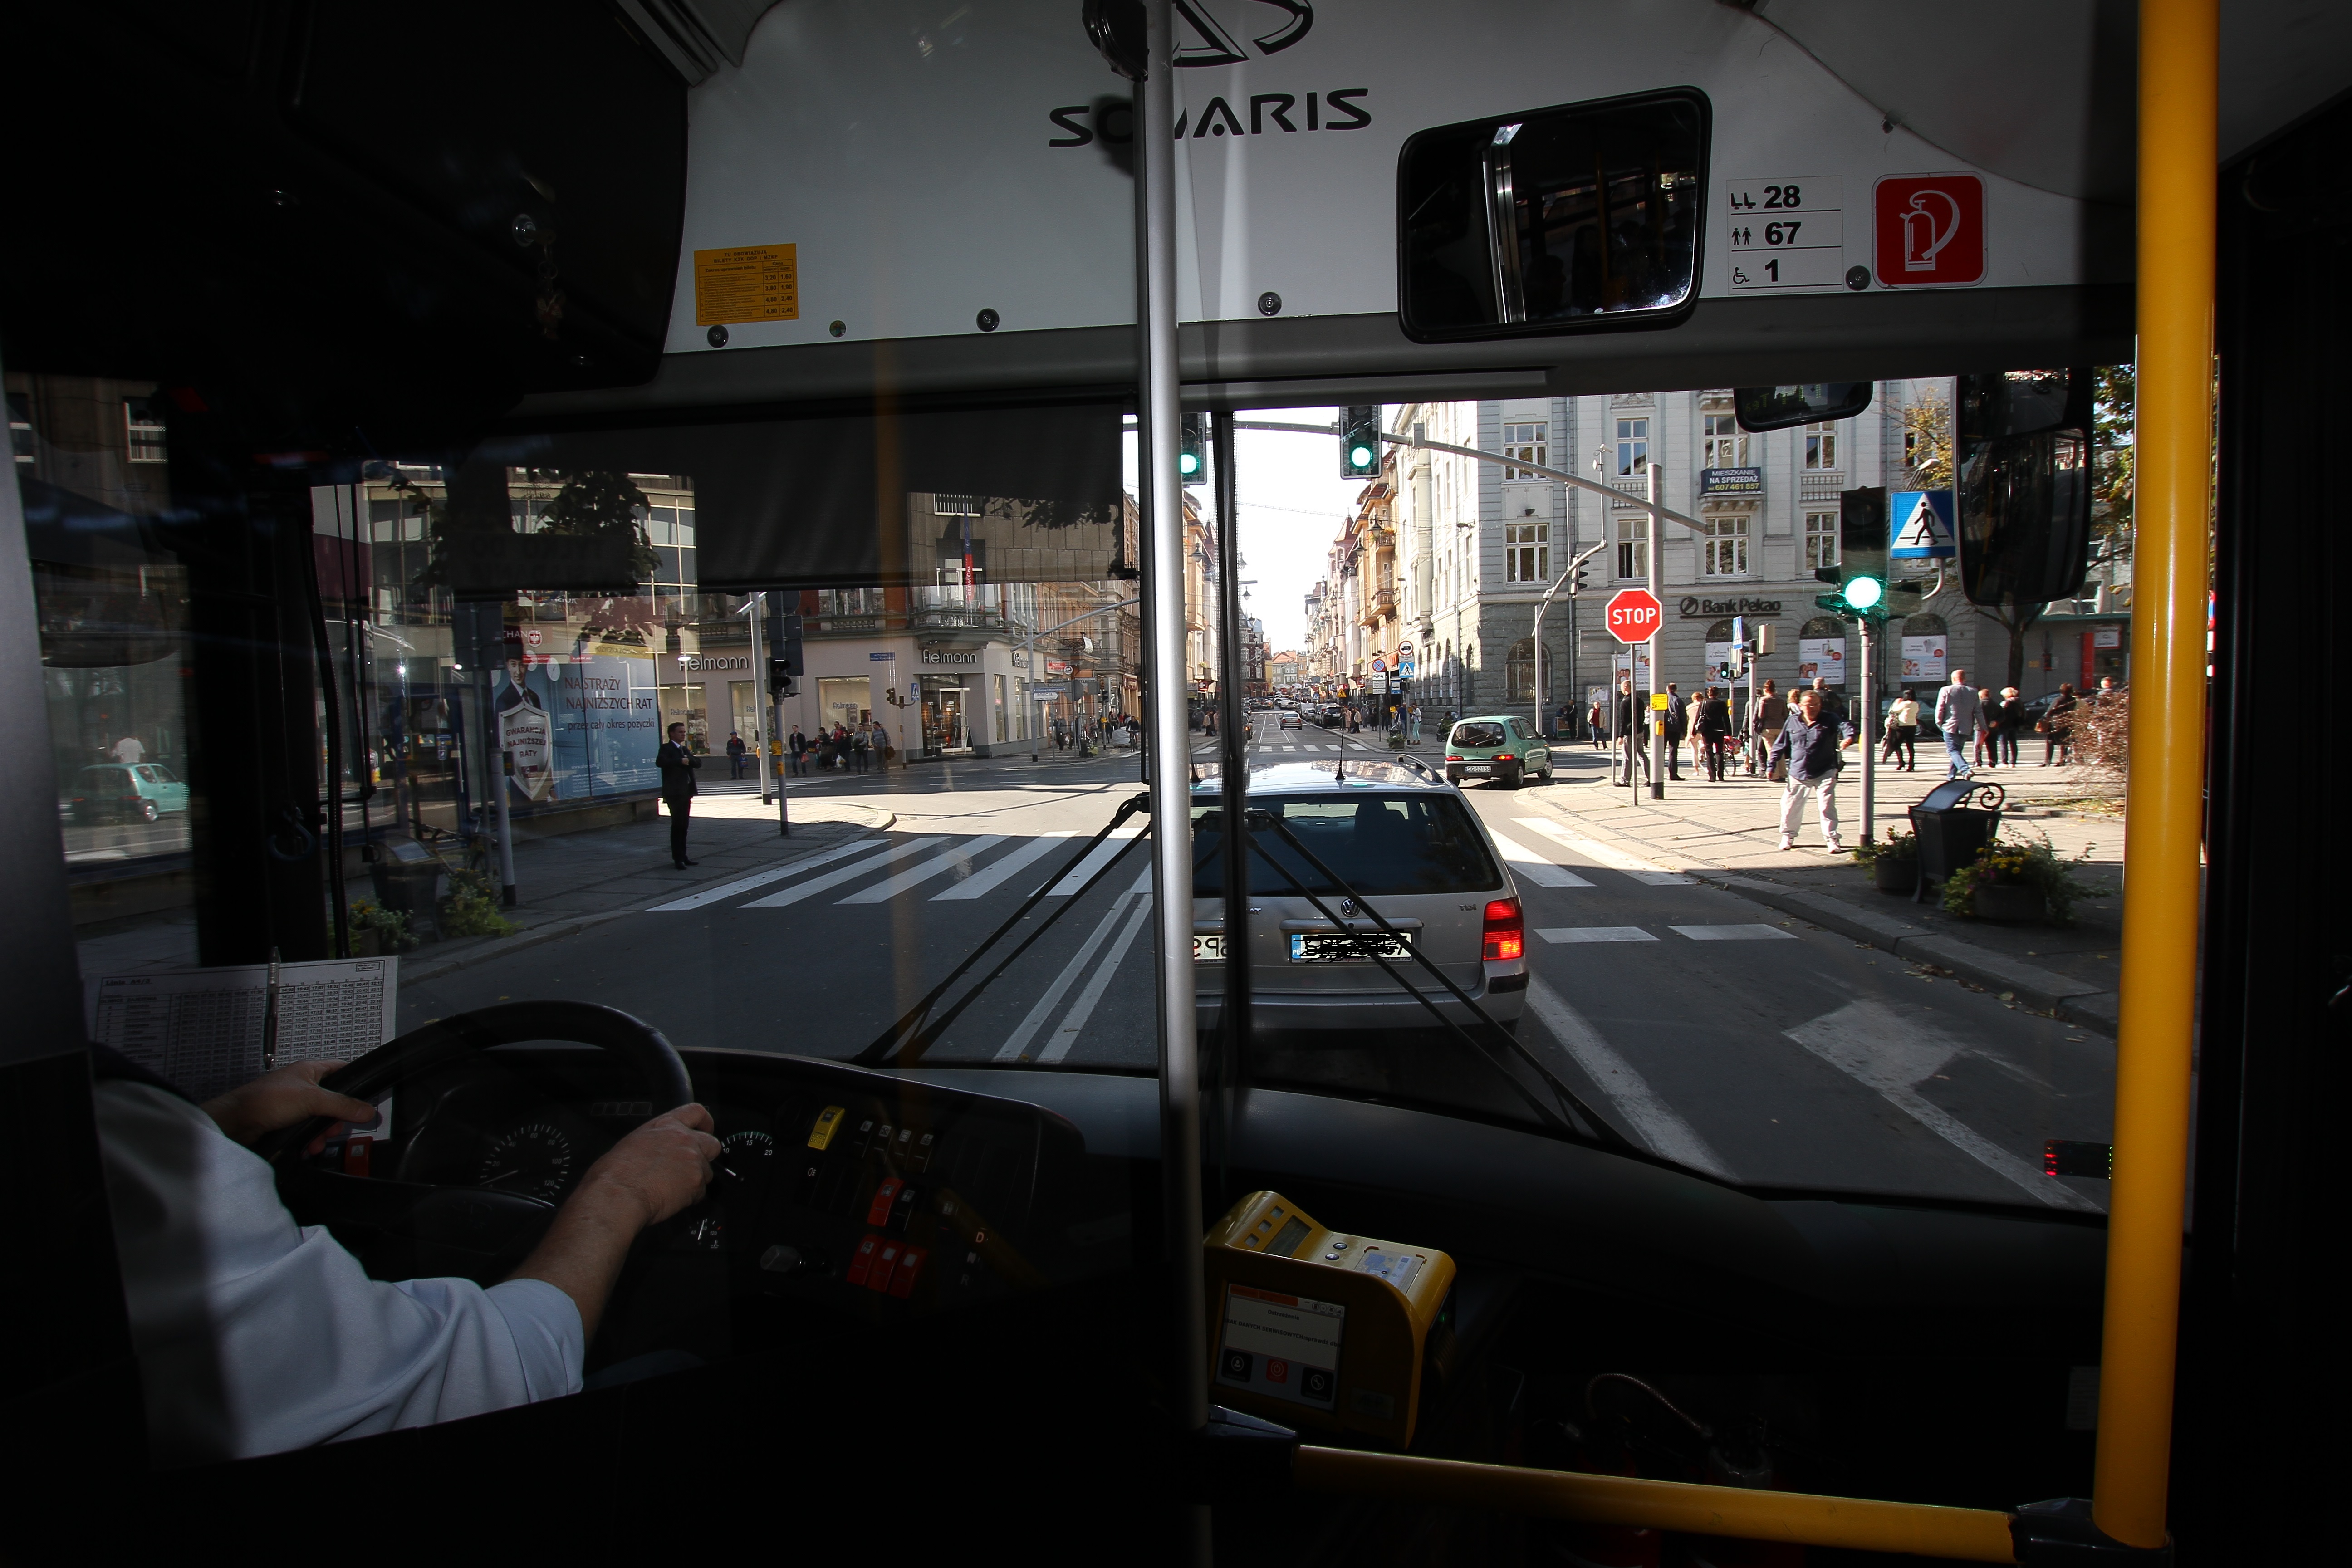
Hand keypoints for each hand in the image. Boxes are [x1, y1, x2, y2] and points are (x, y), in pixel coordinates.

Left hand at [202, 1060, 377, 1147]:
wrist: (237, 1123)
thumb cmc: (266, 1100)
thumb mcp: (312, 1099)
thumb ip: (342, 1105)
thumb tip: (368, 1110)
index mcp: (310, 1070)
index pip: (342, 1069)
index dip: (355, 1082)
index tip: (365, 1099)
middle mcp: (302, 1085)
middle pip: (334, 1100)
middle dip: (336, 1118)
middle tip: (336, 1128)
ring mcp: (294, 1104)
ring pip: (320, 1118)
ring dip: (322, 1133)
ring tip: (318, 1143)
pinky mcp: (286, 1121)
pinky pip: (307, 1130)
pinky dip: (310, 1140)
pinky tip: (308, 1147)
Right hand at [570, 1104, 720, 1230]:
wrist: (617, 1194)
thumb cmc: (615, 1173)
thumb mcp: (633, 1143)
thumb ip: (655, 1142)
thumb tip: (657, 1151)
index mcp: (666, 1126)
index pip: (696, 1112)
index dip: (704, 1122)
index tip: (705, 1129)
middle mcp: (684, 1140)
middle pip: (712, 1143)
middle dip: (706, 1154)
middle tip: (691, 1165)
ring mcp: (693, 1161)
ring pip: (707, 1171)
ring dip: (695, 1179)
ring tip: (673, 1188)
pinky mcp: (696, 1183)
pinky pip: (700, 1192)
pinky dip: (690, 1197)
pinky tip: (672, 1199)